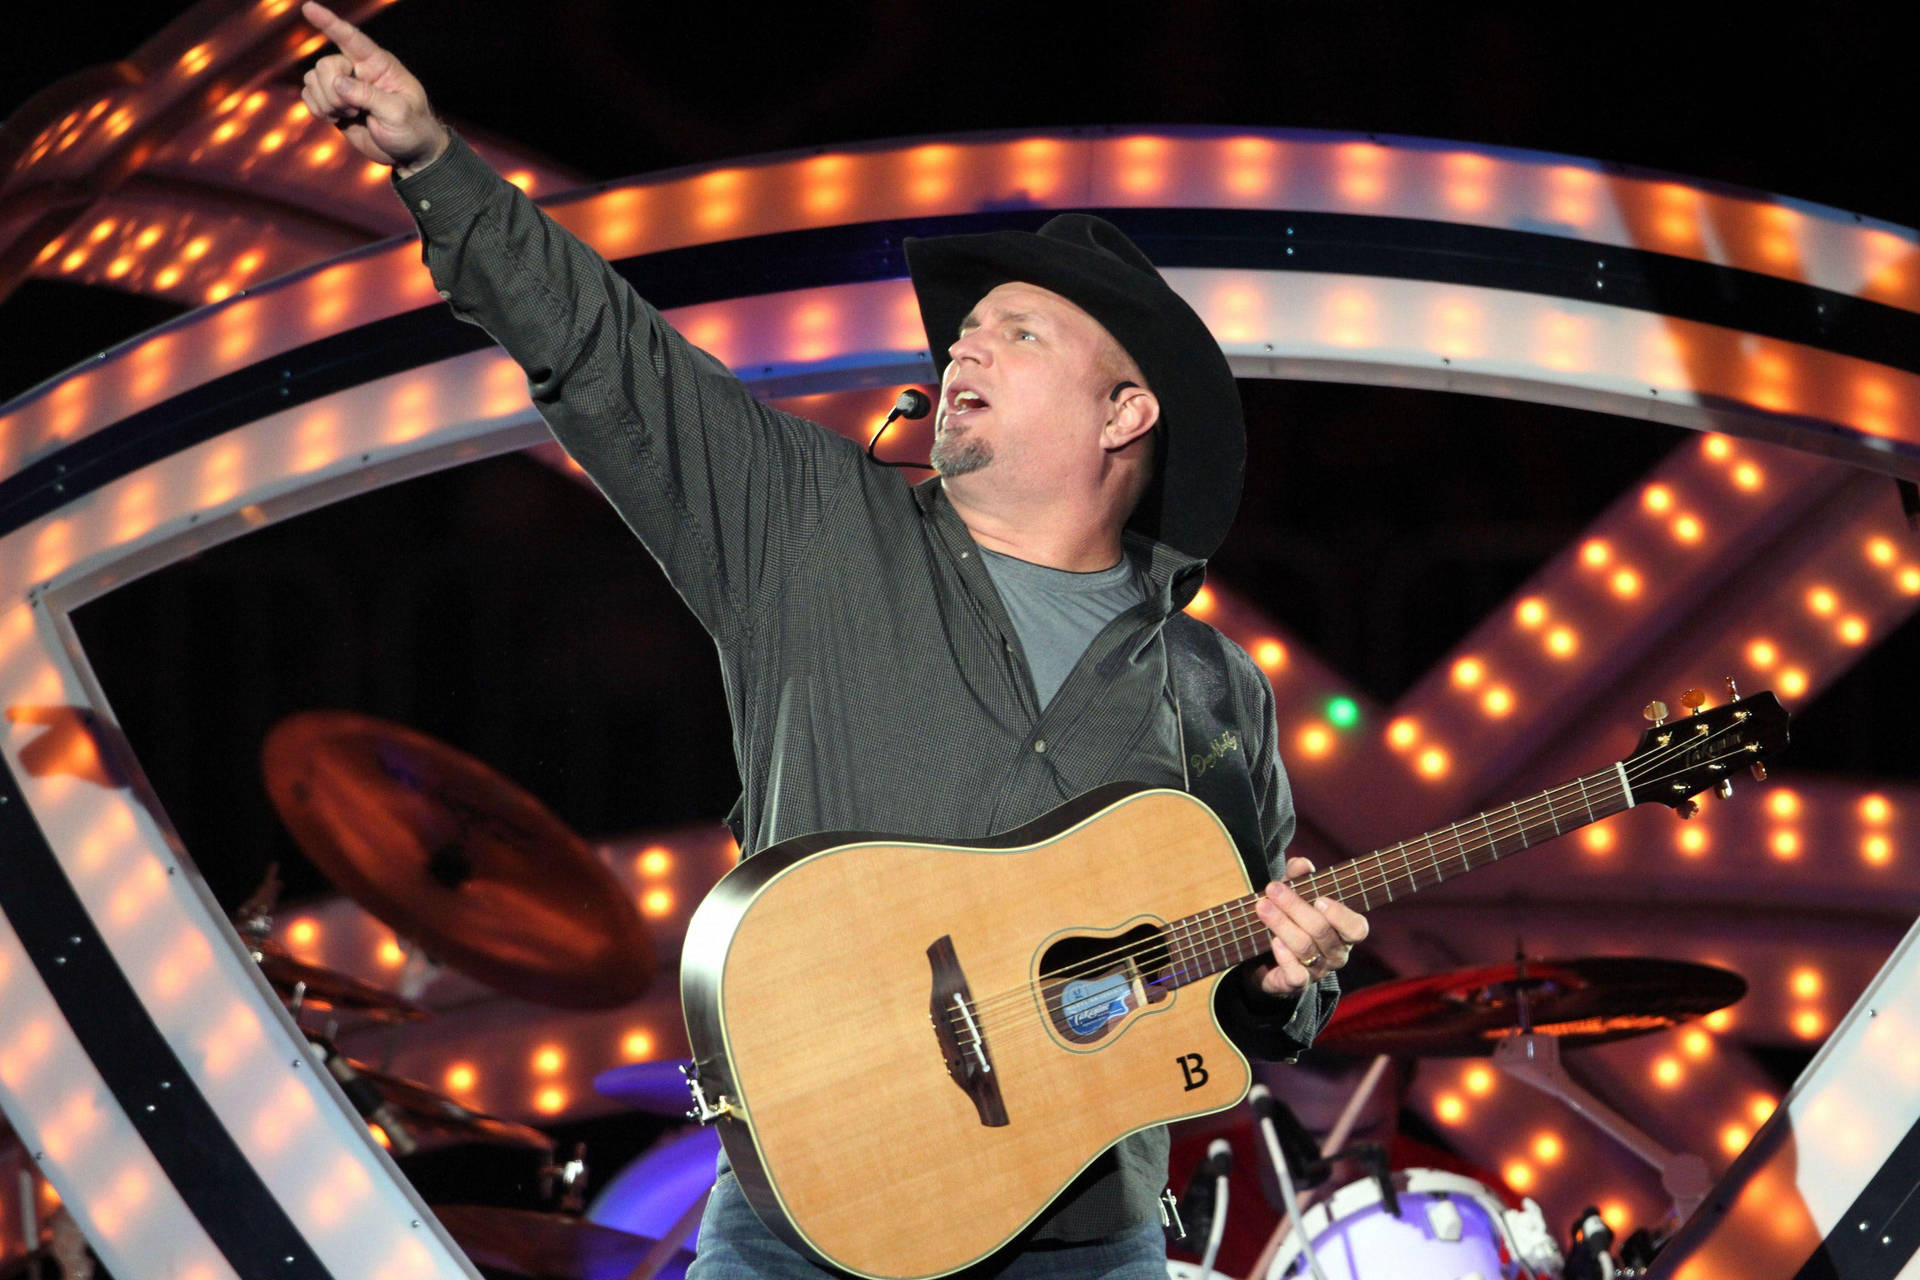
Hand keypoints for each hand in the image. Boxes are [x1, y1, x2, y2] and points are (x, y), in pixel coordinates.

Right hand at [299, 1, 447, 173]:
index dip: (329, 22)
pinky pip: (308, 95)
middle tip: (354, 110)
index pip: (351, 38)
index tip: (309, 8)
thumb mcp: (399, 113)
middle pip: (326, 65)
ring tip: (351, 115)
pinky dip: (317, 109)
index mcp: (378, 64)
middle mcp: (358, 70)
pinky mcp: (333, 103)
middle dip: (333, 91)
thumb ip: (370, 96)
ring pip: (313, 79)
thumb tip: (338, 83)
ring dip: (327, 103)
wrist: (409, 153)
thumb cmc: (413, 129)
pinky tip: (336, 119)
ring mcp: (344, 86)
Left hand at [1249, 855, 1368, 997]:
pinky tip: (1273, 941)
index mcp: (1344, 931)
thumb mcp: (1294, 894)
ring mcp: (1318, 970)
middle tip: (1272, 888)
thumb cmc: (1290, 919)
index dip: (1341, 915)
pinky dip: (1285, 957)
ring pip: (1305, 947)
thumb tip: (1302, 864)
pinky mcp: (1297, 983)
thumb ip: (1299, 878)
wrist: (1268, 958)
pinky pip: (1296, 974)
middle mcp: (1336, 953)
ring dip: (1281, 924)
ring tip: (1262, 906)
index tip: (1320, 898)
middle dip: (1295, 907)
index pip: (1356, 928)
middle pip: (1321, 931)